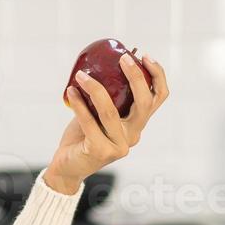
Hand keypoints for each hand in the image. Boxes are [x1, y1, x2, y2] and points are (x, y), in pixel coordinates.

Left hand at [43, 51, 169, 195]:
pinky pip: (89, 121)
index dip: (157, 77)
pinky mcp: (100, 151)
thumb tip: (99, 66)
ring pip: (111, 111)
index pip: (157, 99)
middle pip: (143, 103)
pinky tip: (70, 91)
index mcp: (136, 125)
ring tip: (81, 75)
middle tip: (123, 59)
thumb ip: (105, 98)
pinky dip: (78, 104)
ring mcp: (118, 146)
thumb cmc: (82, 138)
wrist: (67, 168)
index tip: (145, 57)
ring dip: (95, 88)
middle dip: (136, 77)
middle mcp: (132, 136)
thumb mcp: (98, 115)